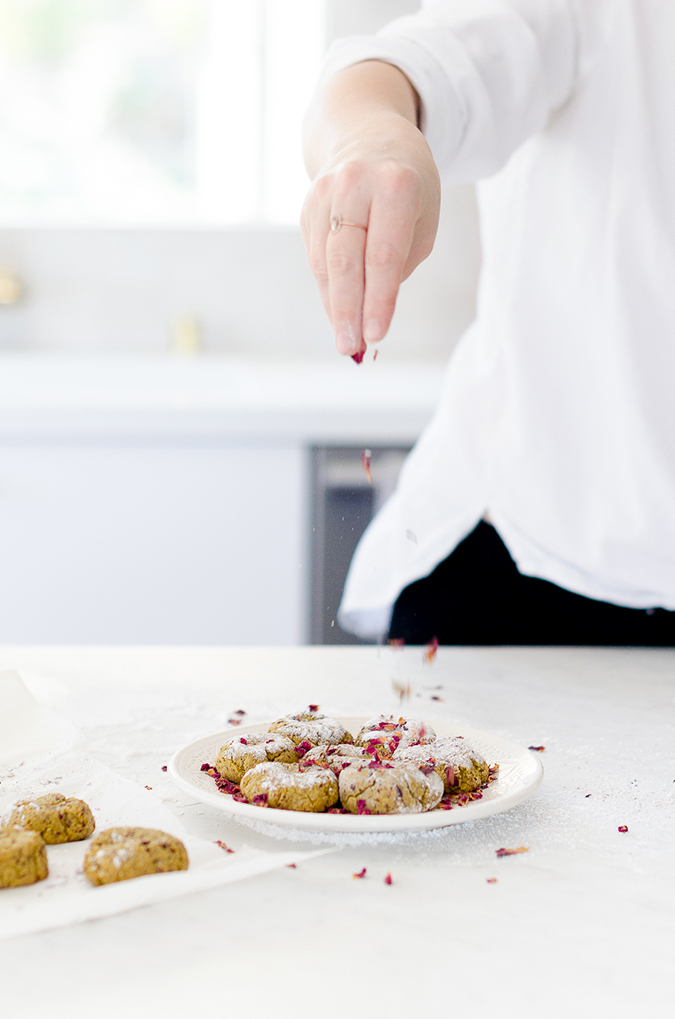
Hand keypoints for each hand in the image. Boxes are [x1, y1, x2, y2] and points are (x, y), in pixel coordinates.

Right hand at [301, 63, 440, 358]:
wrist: (366, 134)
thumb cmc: (407, 188)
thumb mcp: (423, 218)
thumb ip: (399, 263)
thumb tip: (369, 317)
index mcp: (395, 185)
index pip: (383, 254)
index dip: (379, 299)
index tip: (377, 335)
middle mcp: (355, 184)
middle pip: (346, 259)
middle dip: (348, 309)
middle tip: (350, 348)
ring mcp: (324, 194)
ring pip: (325, 262)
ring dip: (334, 306)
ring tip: (346, 341)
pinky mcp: (307, 207)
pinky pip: (316, 258)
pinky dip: (328, 290)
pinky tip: (338, 315)